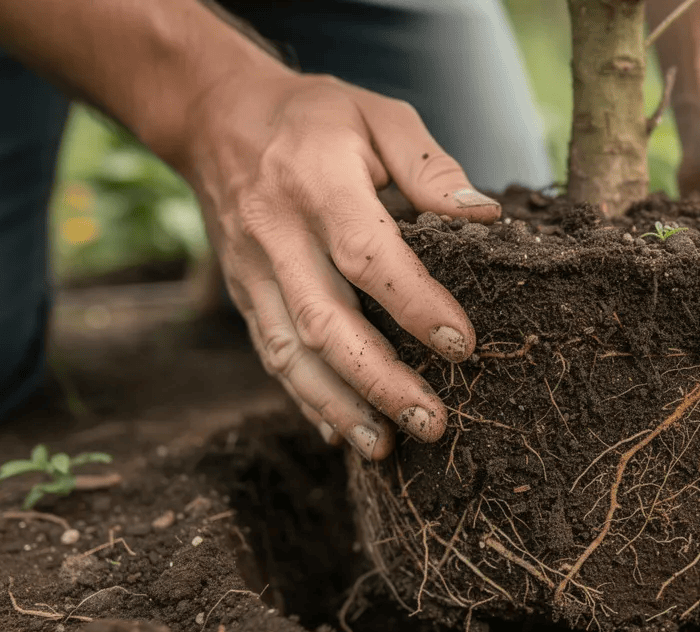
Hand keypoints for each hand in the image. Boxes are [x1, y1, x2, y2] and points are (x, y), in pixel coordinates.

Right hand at [182, 72, 498, 459]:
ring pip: (290, 354)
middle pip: (326, 321)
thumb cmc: (317, 117)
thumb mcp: (378, 116)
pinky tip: (343, 435)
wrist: (215, 117)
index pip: (367, 255)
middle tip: (434, 422)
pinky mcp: (244, 295)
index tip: (462, 345)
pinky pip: (272, 356)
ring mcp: (253, 271)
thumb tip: (484, 216)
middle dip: (380, 380)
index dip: (415, 305)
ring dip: (339, 407)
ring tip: (386, 448)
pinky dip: (306, 400)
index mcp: (318, 183)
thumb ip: (431, 167)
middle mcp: (277, 234)